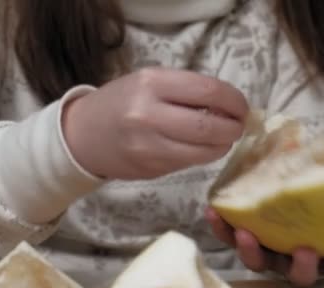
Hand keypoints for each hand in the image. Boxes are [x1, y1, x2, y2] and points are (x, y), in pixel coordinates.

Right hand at [62, 67, 248, 179]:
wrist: (83, 135)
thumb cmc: (119, 103)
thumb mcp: (148, 82)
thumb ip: (184, 90)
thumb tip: (227, 105)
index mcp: (151, 84)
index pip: (208, 91)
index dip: (234, 101)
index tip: (241, 106)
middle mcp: (149, 115)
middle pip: (209, 126)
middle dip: (233, 128)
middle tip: (238, 126)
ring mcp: (148, 147)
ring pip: (203, 151)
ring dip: (222, 145)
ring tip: (223, 138)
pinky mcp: (150, 169)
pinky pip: (188, 163)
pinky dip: (202, 156)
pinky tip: (199, 148)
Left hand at [206, 189, 323, 286]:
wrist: (279, 189)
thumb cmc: (312, 202)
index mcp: (322, 253)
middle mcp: (293, 259)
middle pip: (298, 275)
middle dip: (302, 267)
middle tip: (304, 250)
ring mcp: (267, 252)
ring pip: (258, 262)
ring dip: (250, 250)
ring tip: (244, 232)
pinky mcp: (242, 239)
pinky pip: (228, 238)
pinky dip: (220, 227)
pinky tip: (214, 211)